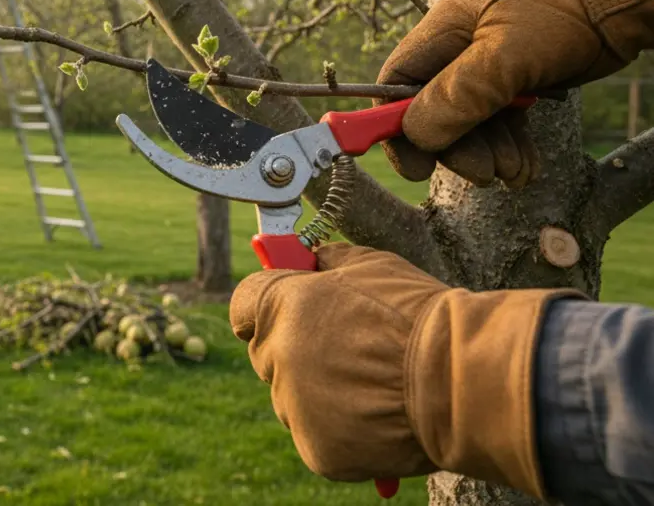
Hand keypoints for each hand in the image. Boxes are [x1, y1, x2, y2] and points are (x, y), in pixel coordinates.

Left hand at [230, 243, 584, 497]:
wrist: (463, 379)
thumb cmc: (419, 316)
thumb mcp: (371, 266)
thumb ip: (326, 262)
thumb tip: (308, 257)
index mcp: (282, 307)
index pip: (244, 305)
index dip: (264, 305)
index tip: (284, 308)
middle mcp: (278, 357)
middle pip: (267, 354)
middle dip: (295, 350)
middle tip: (343, 350)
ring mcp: (295, 407)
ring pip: (291, 399)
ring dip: (318, 392)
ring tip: (371, 384)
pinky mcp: (318, 450)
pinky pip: (316, 437)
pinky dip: (341, 431)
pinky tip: (378, 415)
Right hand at [376, 0, 626, 186]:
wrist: (620, 4)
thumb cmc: (563, 15)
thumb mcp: (507, 55)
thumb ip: (459, 94)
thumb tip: (417, 133)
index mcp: (442, 31)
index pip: (396, 85)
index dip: (396, 129)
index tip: (416, 167)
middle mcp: (456, 50)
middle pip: (434, 111)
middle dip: (458, 148)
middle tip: (485, 174)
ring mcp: (486, 66)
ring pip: (470, 123)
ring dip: (489, 154)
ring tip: (516, 173)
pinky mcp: (514, 81)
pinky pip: (499, 123)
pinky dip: (510, 148)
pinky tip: (526, 169)